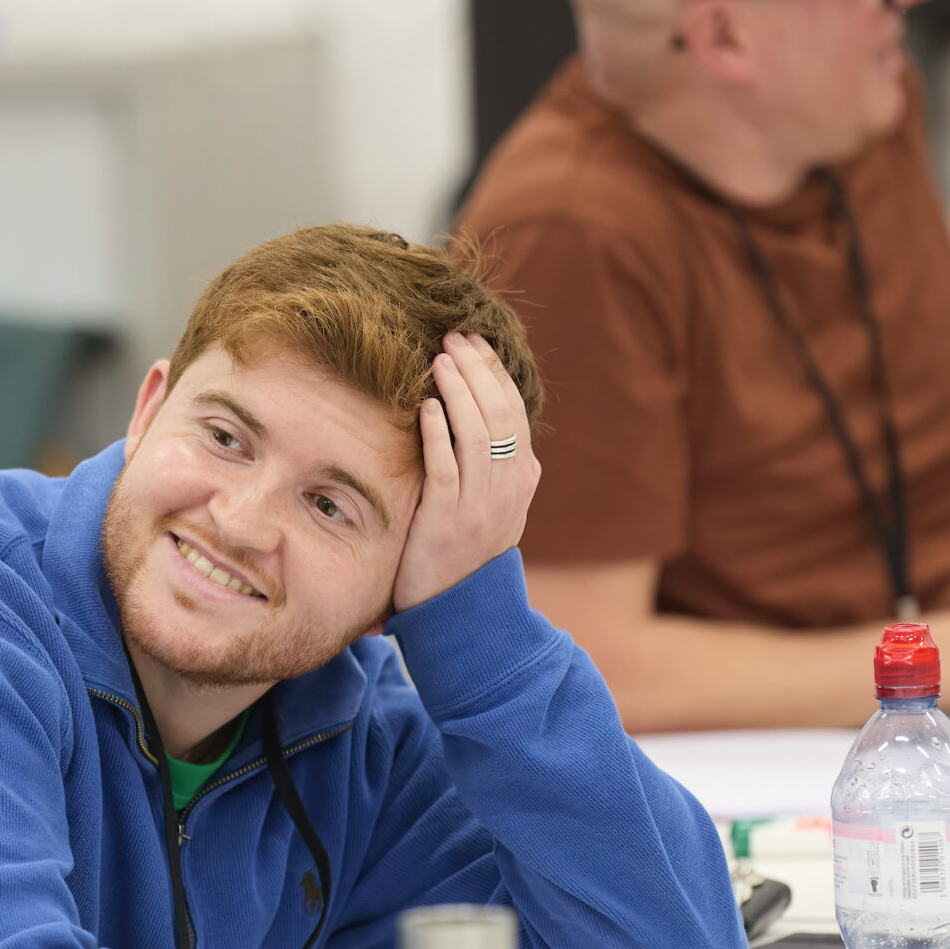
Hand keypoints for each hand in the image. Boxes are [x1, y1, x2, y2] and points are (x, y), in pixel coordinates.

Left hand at [392, 332, 540, 611]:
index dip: (494, 371)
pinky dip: (438, 435)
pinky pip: (446, 469)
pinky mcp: (448, 521)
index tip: (473, 340)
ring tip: (440, 360)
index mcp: (523, 477)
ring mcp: (480, 505)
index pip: (515, 409)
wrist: (462, 611)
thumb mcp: (496, 504)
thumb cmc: (468, 550)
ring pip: (478, 435)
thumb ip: (495, 463)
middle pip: (499, 413)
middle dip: (477, 370)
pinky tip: (427, 407)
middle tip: (453, 337)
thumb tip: (486, 412)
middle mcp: (509, 487)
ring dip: (458, 392)